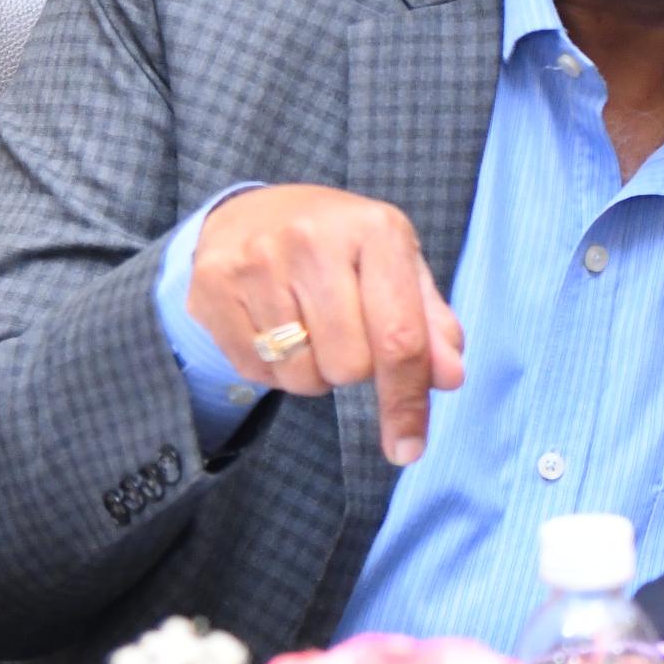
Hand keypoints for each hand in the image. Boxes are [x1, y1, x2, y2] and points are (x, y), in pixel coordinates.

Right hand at [184, 184, 465, 464]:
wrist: (250, 214)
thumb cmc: (341, 250)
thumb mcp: (397, 269)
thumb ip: (429, 324)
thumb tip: (450, 378)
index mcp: (374, 229)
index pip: (399, 336)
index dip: (406, 401)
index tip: (410, 448)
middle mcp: (313, 239)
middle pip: (350, 366)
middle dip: (354, 369)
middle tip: (344, 332)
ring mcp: (256, 261)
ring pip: (302, 376)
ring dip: (314, 372)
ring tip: (308, 327)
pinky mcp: (212, 286)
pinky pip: (258, 374)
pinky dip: (276, 369)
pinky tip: (273, 327)